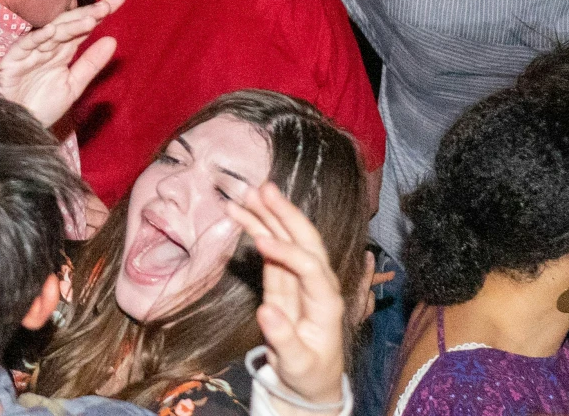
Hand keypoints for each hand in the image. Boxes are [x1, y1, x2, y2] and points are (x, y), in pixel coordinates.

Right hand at [0, 0, 122, 128]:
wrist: (14, 125)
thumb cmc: (41, 106)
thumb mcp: (73, 86)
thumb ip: (90, 64)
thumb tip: (112, 40)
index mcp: (63, 51)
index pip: (84, 27)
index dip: (101, 13)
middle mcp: (48, 47)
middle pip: (70, 24)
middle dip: (89, 13)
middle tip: (109, 4)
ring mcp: (31, 51)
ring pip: (52, 33)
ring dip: (70, 26)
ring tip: (90, 20)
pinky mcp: (14, 59)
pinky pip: (26, 44)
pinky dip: (37, 37)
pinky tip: (52, 31)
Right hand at [229, 182, 347, 411]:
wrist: (309, 380)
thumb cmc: (307, 374)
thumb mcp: (297, 364)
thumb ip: (284, 339)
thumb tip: (266, 312)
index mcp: (326, 303)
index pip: (310, 267)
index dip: (287, 251)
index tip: (259, 240)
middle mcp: (317, 283)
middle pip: (306, 241)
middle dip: (285, 213)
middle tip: (263, 189)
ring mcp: (300, 277)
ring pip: (287, 238)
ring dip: (268, 215)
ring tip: (245, 193)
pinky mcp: (284, 278)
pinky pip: (271, 248)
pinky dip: (257, 229)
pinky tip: (241, 214)